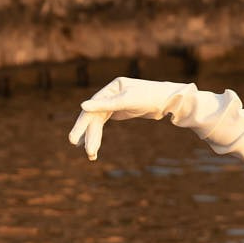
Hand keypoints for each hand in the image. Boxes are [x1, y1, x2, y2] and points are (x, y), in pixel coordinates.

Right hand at [68, 77, 192, 159]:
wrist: (169, 100)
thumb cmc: (150, 97)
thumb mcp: (127, 101)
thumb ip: (106, 104)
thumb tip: (82, 106)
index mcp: (111, 88)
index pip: (92, 107)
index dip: (83, 123)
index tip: (74, 138)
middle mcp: (110, 94)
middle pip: (94, 116)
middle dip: (88, 133)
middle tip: (79, 147)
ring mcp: (114, 103)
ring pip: (98, 122)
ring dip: (93, 137)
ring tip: (90, 154)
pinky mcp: (120, 111)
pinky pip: (104, 124)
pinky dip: (98, 135)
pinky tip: (93, 146)